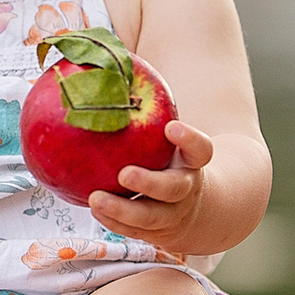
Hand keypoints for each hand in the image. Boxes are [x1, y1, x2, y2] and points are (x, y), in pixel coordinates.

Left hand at [87, 121, 212, 247]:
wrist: (191, 209)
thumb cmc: (169, 161)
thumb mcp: (169, 140)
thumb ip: (150, 111)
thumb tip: (121, 61)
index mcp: (192, 162)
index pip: (200, 149)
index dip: (190, 139)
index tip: (172, 127)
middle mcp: (185, 189)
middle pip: (174, 188)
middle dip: (150, 182)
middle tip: (124, 173)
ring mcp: (171, 214)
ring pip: (150, 217)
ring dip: (122, 209)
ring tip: (95, 198)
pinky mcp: (155, 233)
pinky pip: (133, 230)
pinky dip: (113, 221)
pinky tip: (94, 207)